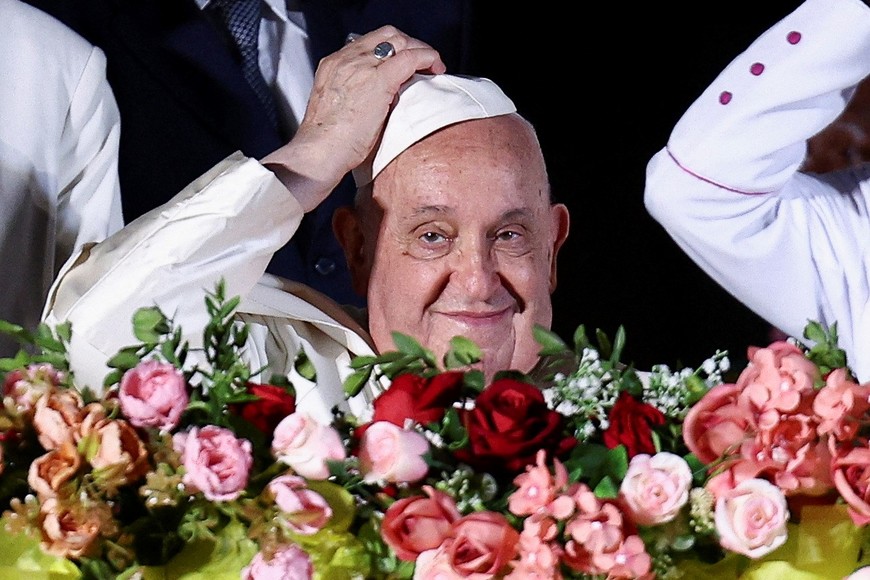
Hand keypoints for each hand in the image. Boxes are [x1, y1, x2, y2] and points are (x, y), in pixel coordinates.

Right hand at [262, 26, 445, 210]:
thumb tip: (380, 97)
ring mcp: (361, 67)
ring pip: (400, 42)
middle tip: (423, 61)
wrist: (319, 151)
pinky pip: (410, 58)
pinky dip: (427, 58)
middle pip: (387, 35)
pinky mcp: (378, 81)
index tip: (404, 60)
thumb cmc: (328, 141)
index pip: (369, 42)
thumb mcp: (337, 107)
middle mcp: (346, 59)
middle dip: (410, 44)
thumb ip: (355, 94)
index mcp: (334, 64)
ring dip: (420, 51)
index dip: (393, 47)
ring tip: (431, 66)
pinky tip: (434, 67)